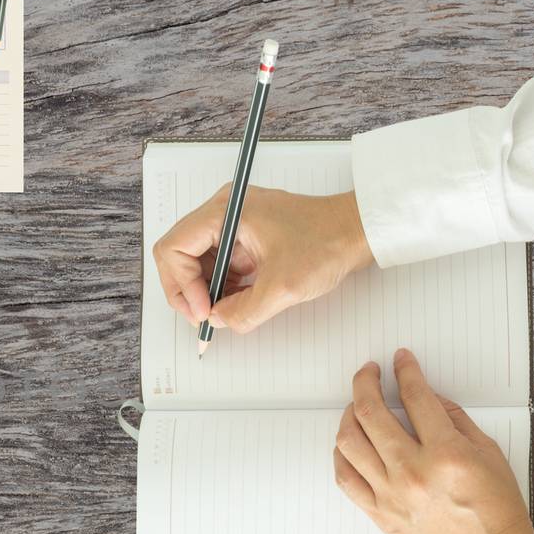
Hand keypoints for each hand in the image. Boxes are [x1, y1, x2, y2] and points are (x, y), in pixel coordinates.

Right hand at [154, 184, 373, 332]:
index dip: (181, 286)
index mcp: (223, 212)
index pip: (173, 249)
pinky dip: (222, 287)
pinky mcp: (245, 237)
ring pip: (198, 263)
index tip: (203, 311)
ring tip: (224, 312)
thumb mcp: (282, 287)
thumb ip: (243, 311)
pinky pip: (219, 264)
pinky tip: (238, 302)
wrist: (360, 231)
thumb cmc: (328, 241)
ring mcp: (233, 224)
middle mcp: (222, 213)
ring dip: (206, 291)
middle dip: (188, 291)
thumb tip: (217, 321)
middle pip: (180, 255)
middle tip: (205, 318)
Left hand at [333, 349, 533, 533]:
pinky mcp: (378, 514)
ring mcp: (390, 495)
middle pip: (370, 413)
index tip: (400, 359)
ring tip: (358, 405)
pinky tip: (349, 442)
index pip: (415, 398)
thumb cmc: (497, 511)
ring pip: (348, 442)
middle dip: (365, 381)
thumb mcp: (489, 454)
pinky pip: (344, 477)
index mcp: (446, 454)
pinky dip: (341, 454)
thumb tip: (426, 395)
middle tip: (369, 371)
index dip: (405, 371)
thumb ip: (455, 419)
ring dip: (348, 414)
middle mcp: (412, 472)